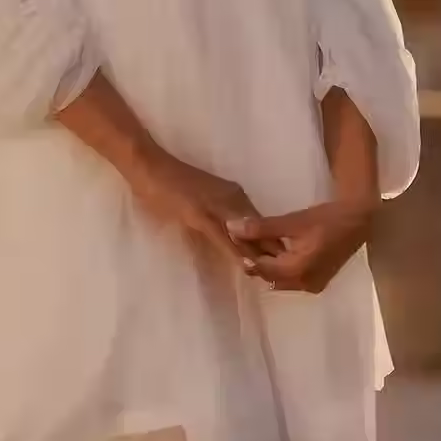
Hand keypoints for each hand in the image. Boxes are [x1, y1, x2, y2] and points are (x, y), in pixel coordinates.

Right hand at [127, 145, 282, 270]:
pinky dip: (236, 251)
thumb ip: (218, 213)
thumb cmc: (169, 182)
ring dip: (260, 255)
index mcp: (233, 194)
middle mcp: (232, 198)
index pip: (260, 221)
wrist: (148, 164)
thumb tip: (233, 232)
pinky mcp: (200, 214)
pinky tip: (246, 265)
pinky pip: (223, 236)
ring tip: (277, 275)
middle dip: (273, 251)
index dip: (272, 242)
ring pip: (246, 234)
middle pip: (260, 228)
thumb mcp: (202, 198)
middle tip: (292, 273)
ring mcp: (217, 205)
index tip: (287, 260)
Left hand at [227, 197, 378, 293]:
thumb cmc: (326, 218)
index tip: (232, 238)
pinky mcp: (317, 281)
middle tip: (241, 241)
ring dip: (266, 265)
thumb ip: (261, 227)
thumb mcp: (292, 221)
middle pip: (269, 276)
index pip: (261, 267)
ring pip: (279, 279)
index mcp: (297, 271)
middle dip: (254, 260)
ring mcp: (312, 286)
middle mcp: (304, 285)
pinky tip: (274, 252)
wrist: (358, 221)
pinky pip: (291, 279)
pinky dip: (280, 267)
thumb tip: (231, 226)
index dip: (245, 253)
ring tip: (254, 245)